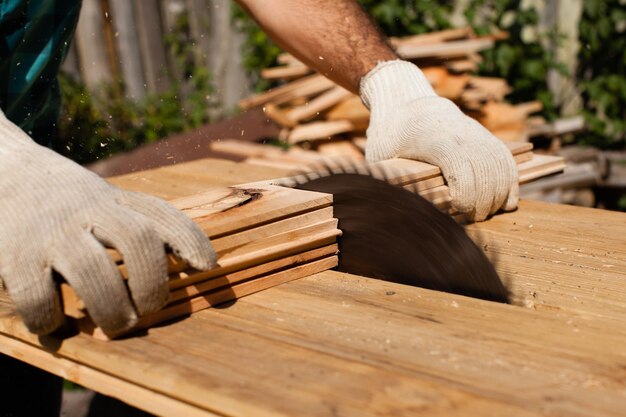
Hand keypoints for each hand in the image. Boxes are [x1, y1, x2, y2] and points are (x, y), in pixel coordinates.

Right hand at [0, 113, 215, 334]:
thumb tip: (192, 265)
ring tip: (118, 324)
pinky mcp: (15, 257)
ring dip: (112, 309)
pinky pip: (39, 298)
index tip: (207, 266)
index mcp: (115, 200)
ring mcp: (52, 232)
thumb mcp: (105, 199)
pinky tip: (58, 324)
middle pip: (137, 241)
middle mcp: (88, 211)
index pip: (162, 213)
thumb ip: (137, 222)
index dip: (191, 240)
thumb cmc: (66, 199)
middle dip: (152, 285)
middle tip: (149, 310)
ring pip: (92, 273)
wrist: (3, 170)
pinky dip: (53, 321)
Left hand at [360, 60, 517, 221]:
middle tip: (472, 219)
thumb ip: (385, 182)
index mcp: (436, 141)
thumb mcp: (378, 156)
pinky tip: (505, 202)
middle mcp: (463, 135)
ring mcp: (477, 135)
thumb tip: (387, 209)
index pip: (463, 173)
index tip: (455, 211)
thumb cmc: (389, 135)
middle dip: (483, 203)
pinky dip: (510, 183)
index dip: (464, 198)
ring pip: (501, 168)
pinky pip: (507, 162)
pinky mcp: (486, 137)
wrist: (407, 103)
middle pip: (486, 174)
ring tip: (486, 213)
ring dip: (499, 196)